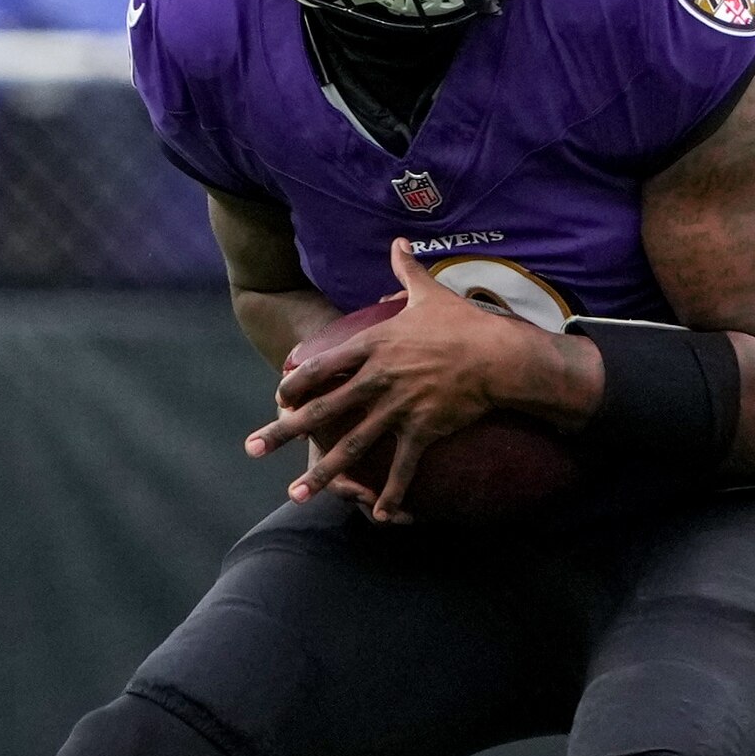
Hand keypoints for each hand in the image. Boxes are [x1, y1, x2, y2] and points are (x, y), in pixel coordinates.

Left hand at [246, 241, 570, 523]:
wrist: (500, 355)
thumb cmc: (465, 322)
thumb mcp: (429, 292)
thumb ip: (406, 268)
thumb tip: (397, 240)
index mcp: (373, 347)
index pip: (320, 368)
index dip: (296, 385)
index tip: (278, 397)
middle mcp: (377, 379)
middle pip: (320, 410)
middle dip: (283, 431)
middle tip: (254, 447)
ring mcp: (398, 407)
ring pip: (351, 445)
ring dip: (323, 473)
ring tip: (297, 494)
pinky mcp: (423, 429)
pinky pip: (403, 467)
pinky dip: (392, 493)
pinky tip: (380, 514)